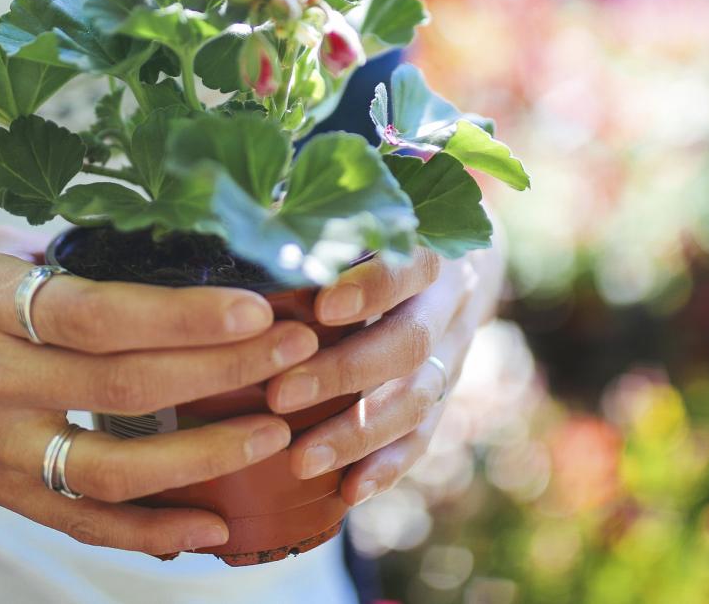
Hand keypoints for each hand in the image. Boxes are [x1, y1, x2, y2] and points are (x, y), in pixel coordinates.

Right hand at [0, 228, 318, 555]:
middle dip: (220, 373)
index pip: (95, 315)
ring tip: (274, 433)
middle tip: (296, 354)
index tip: (256, 309)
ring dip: (202, 457)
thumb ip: (61, 253)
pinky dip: (149, 531)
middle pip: (120, 387)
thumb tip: (170, 244)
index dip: (181, 318)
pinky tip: (213, 524)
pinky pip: (79, 522)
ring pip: (109, 470)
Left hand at [262, 245, 501, 504]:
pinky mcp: (445, 394)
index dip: (371, 288)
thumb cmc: (384, 231)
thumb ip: (324, 229)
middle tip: (281, 395)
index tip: (321, 307)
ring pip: (418, 398)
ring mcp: (454, 354)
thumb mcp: (370, 216)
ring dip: (359, 433)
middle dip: (345, 373)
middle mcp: (450, 303)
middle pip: (409, 342)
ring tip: (303, 460)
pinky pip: (424, 438)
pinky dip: (388, 467)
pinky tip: (350, 492)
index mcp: (429, 250)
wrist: (462, 260)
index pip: (410, 267)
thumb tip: (246, 229)